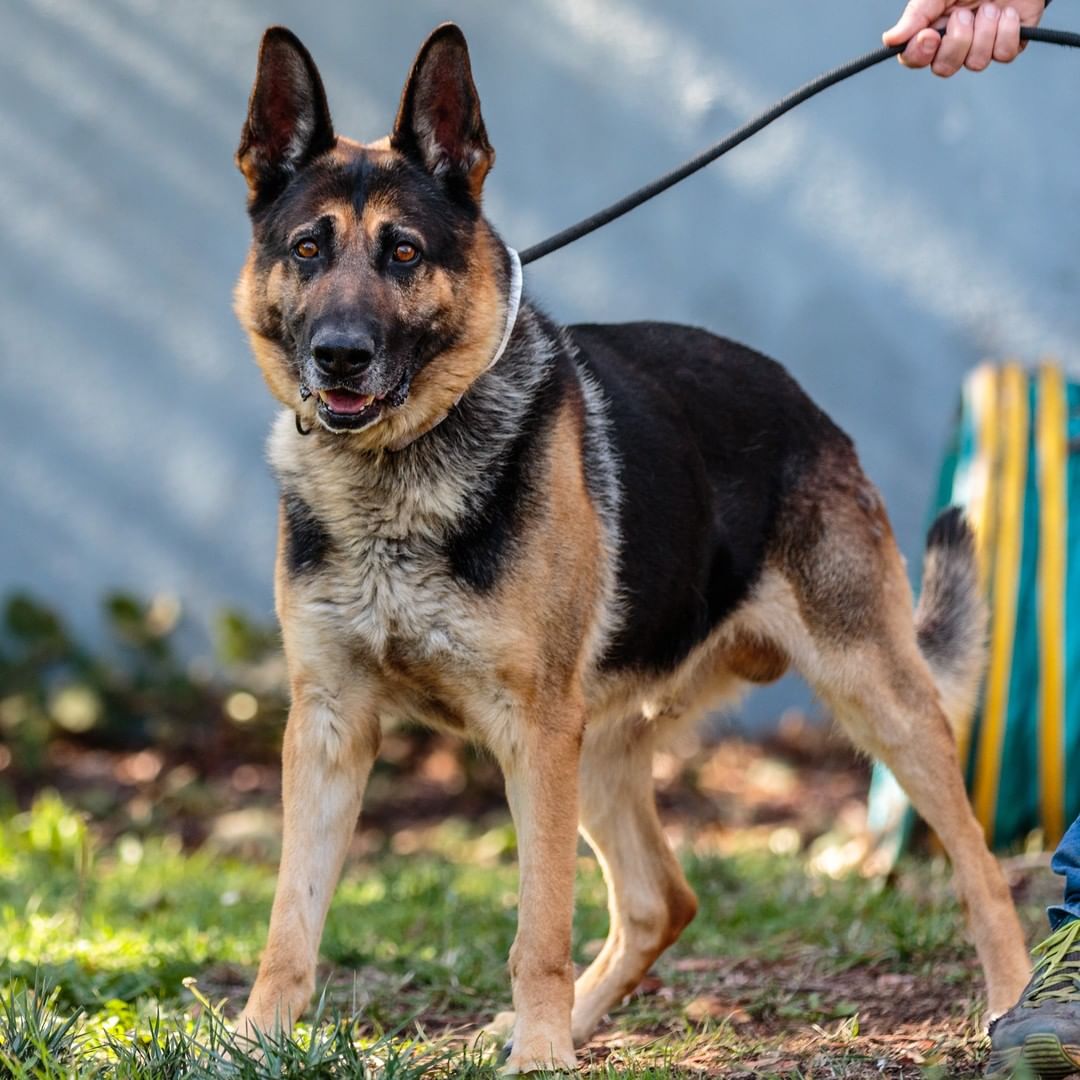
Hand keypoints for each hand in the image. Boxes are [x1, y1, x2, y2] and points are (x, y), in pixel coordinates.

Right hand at [883, 1, 1046, 76]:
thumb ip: (916, 14)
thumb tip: (889, 39)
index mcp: (932, 29)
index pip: (914, 59)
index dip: (920, 54)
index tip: (929, 35)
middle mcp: (954, 44)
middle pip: (945, 68)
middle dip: (957, 41)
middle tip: (965, 13)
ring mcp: (981, 46)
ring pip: (976, 63)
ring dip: (985, 31)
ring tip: (991, 6)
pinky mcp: (1008, 44)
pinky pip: (1004, 55)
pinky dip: (1007, 31)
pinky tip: (1008, 12)